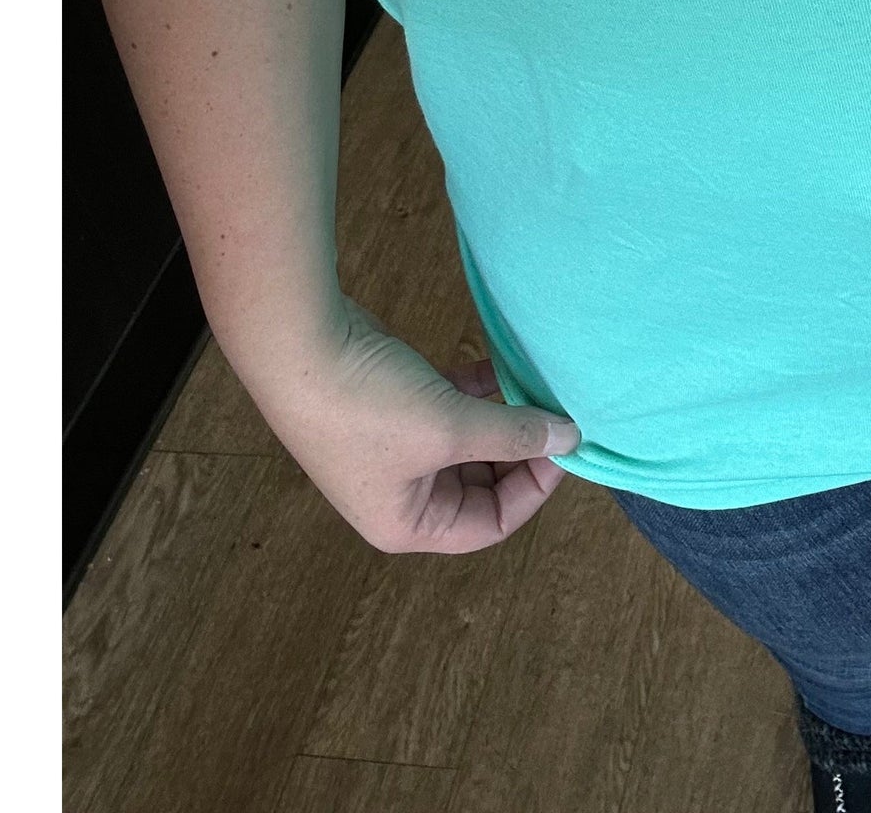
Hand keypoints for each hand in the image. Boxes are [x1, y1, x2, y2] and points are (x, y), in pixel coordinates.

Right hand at [250, 300, 580, 553]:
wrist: (299, 346)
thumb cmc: (370, 406)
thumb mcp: (450, 427)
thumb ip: (512, 434)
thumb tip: (571, 437)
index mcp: (409, 524)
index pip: (490, 524)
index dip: (533, 488)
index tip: (563, 443)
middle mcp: (402, 495)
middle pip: (481, 484)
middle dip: (518, 449)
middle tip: (555, 412)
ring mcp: (395, 449)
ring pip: (466, 442)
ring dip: (499, 416)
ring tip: (536, 388)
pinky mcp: (392, 405)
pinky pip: (448, 408)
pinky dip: (474, 390)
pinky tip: (497, 366)